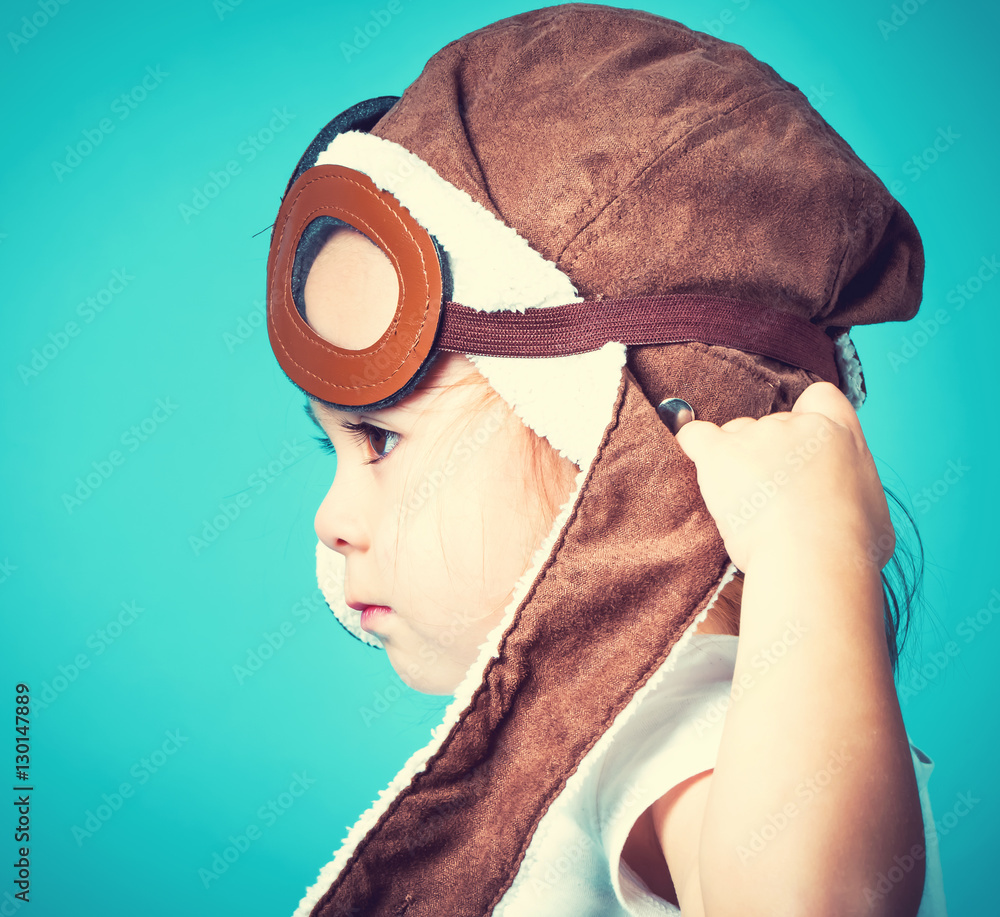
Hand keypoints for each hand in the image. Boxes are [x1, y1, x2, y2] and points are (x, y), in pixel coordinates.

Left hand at [672, 382, 894, 574]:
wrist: (814, 558)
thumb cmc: (849, 547)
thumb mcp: (873, 512)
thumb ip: (852, 491)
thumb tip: (843, 498)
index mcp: (840, 434)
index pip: (820, 398)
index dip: (807, 417)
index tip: (801, 448)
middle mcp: (797, 425)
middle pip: (773, 423)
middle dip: (769, 453)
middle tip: (773, 497)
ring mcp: (757, 436)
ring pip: (736, 434)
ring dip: (736, 460)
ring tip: (746, 504)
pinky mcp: (721, 454)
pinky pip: (695, 435)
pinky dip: (694, 445)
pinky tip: (699, 461)